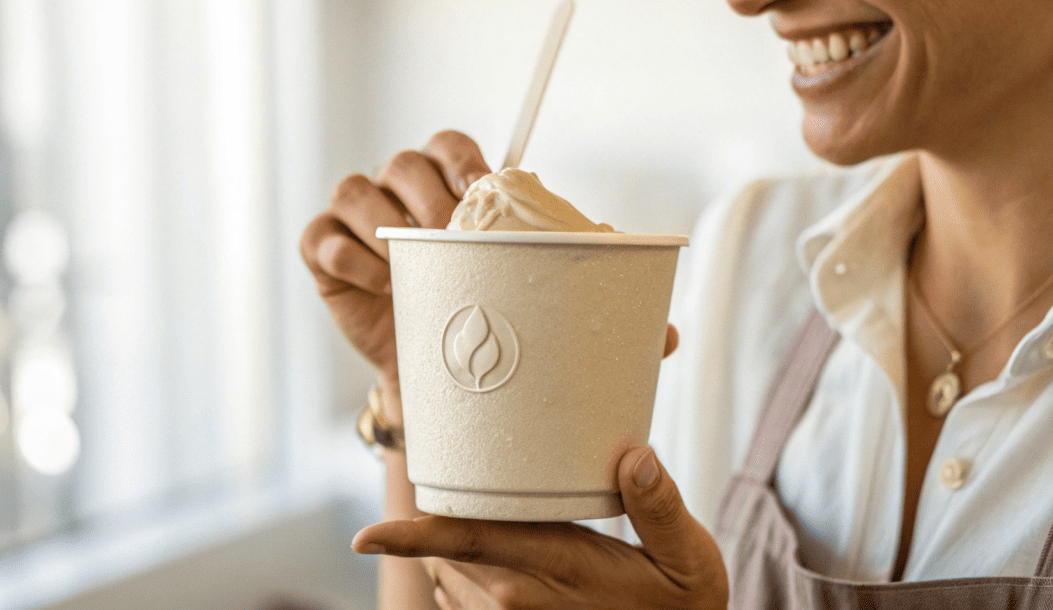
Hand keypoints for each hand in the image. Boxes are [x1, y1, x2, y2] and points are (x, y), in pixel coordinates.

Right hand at [300, 131, 681, 408]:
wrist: (437, 388)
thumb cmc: (494, 331)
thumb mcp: (543, 313)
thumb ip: (597, 308)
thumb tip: (669, 335)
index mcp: (457, 193)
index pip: (453, 144)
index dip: (463, 156)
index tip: (482, 186)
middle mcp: (407, 197)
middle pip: (404, 161)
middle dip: (425, 194)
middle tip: (447, 237)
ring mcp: (362, 225)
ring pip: (356, 188)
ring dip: (382, 221)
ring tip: (407, 265)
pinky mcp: (326, 259)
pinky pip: (319, 236)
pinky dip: (344, 254)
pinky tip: (376, 281)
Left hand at [352, 447, 727, 609]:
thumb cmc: (682, 602)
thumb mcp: (686, 556)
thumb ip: (659, 506)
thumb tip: (636, 457)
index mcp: (557, 566)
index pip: (468, 541)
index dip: (411, 536)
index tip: (365, 536)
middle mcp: (519, 598)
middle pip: (447, 549)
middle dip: (443, 517)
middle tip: (470, 482)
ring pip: (449, 575)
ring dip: (453, 549)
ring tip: (491, 518)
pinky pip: (460, 600)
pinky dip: (462, 576)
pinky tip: (499, 559)